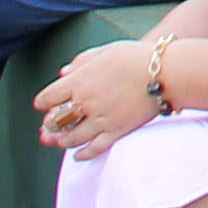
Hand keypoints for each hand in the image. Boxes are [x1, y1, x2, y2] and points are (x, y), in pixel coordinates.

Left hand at [30, 37, 163, 158]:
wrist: (164, 73)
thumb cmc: (135, 57)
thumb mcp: (104, 51)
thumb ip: (81, 62)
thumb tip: (63, 73)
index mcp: (79, 81)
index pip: (48, 97)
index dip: (42, 102)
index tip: (42, 105)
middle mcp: (85, 102)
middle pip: (57, 121)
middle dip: (50, 126)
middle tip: (48, 128)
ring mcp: (100, 119)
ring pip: (72, 138)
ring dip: (63, 141)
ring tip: (61, 142)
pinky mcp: (116, 131)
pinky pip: (94, 148)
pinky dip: (83, 154)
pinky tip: (79, 155)